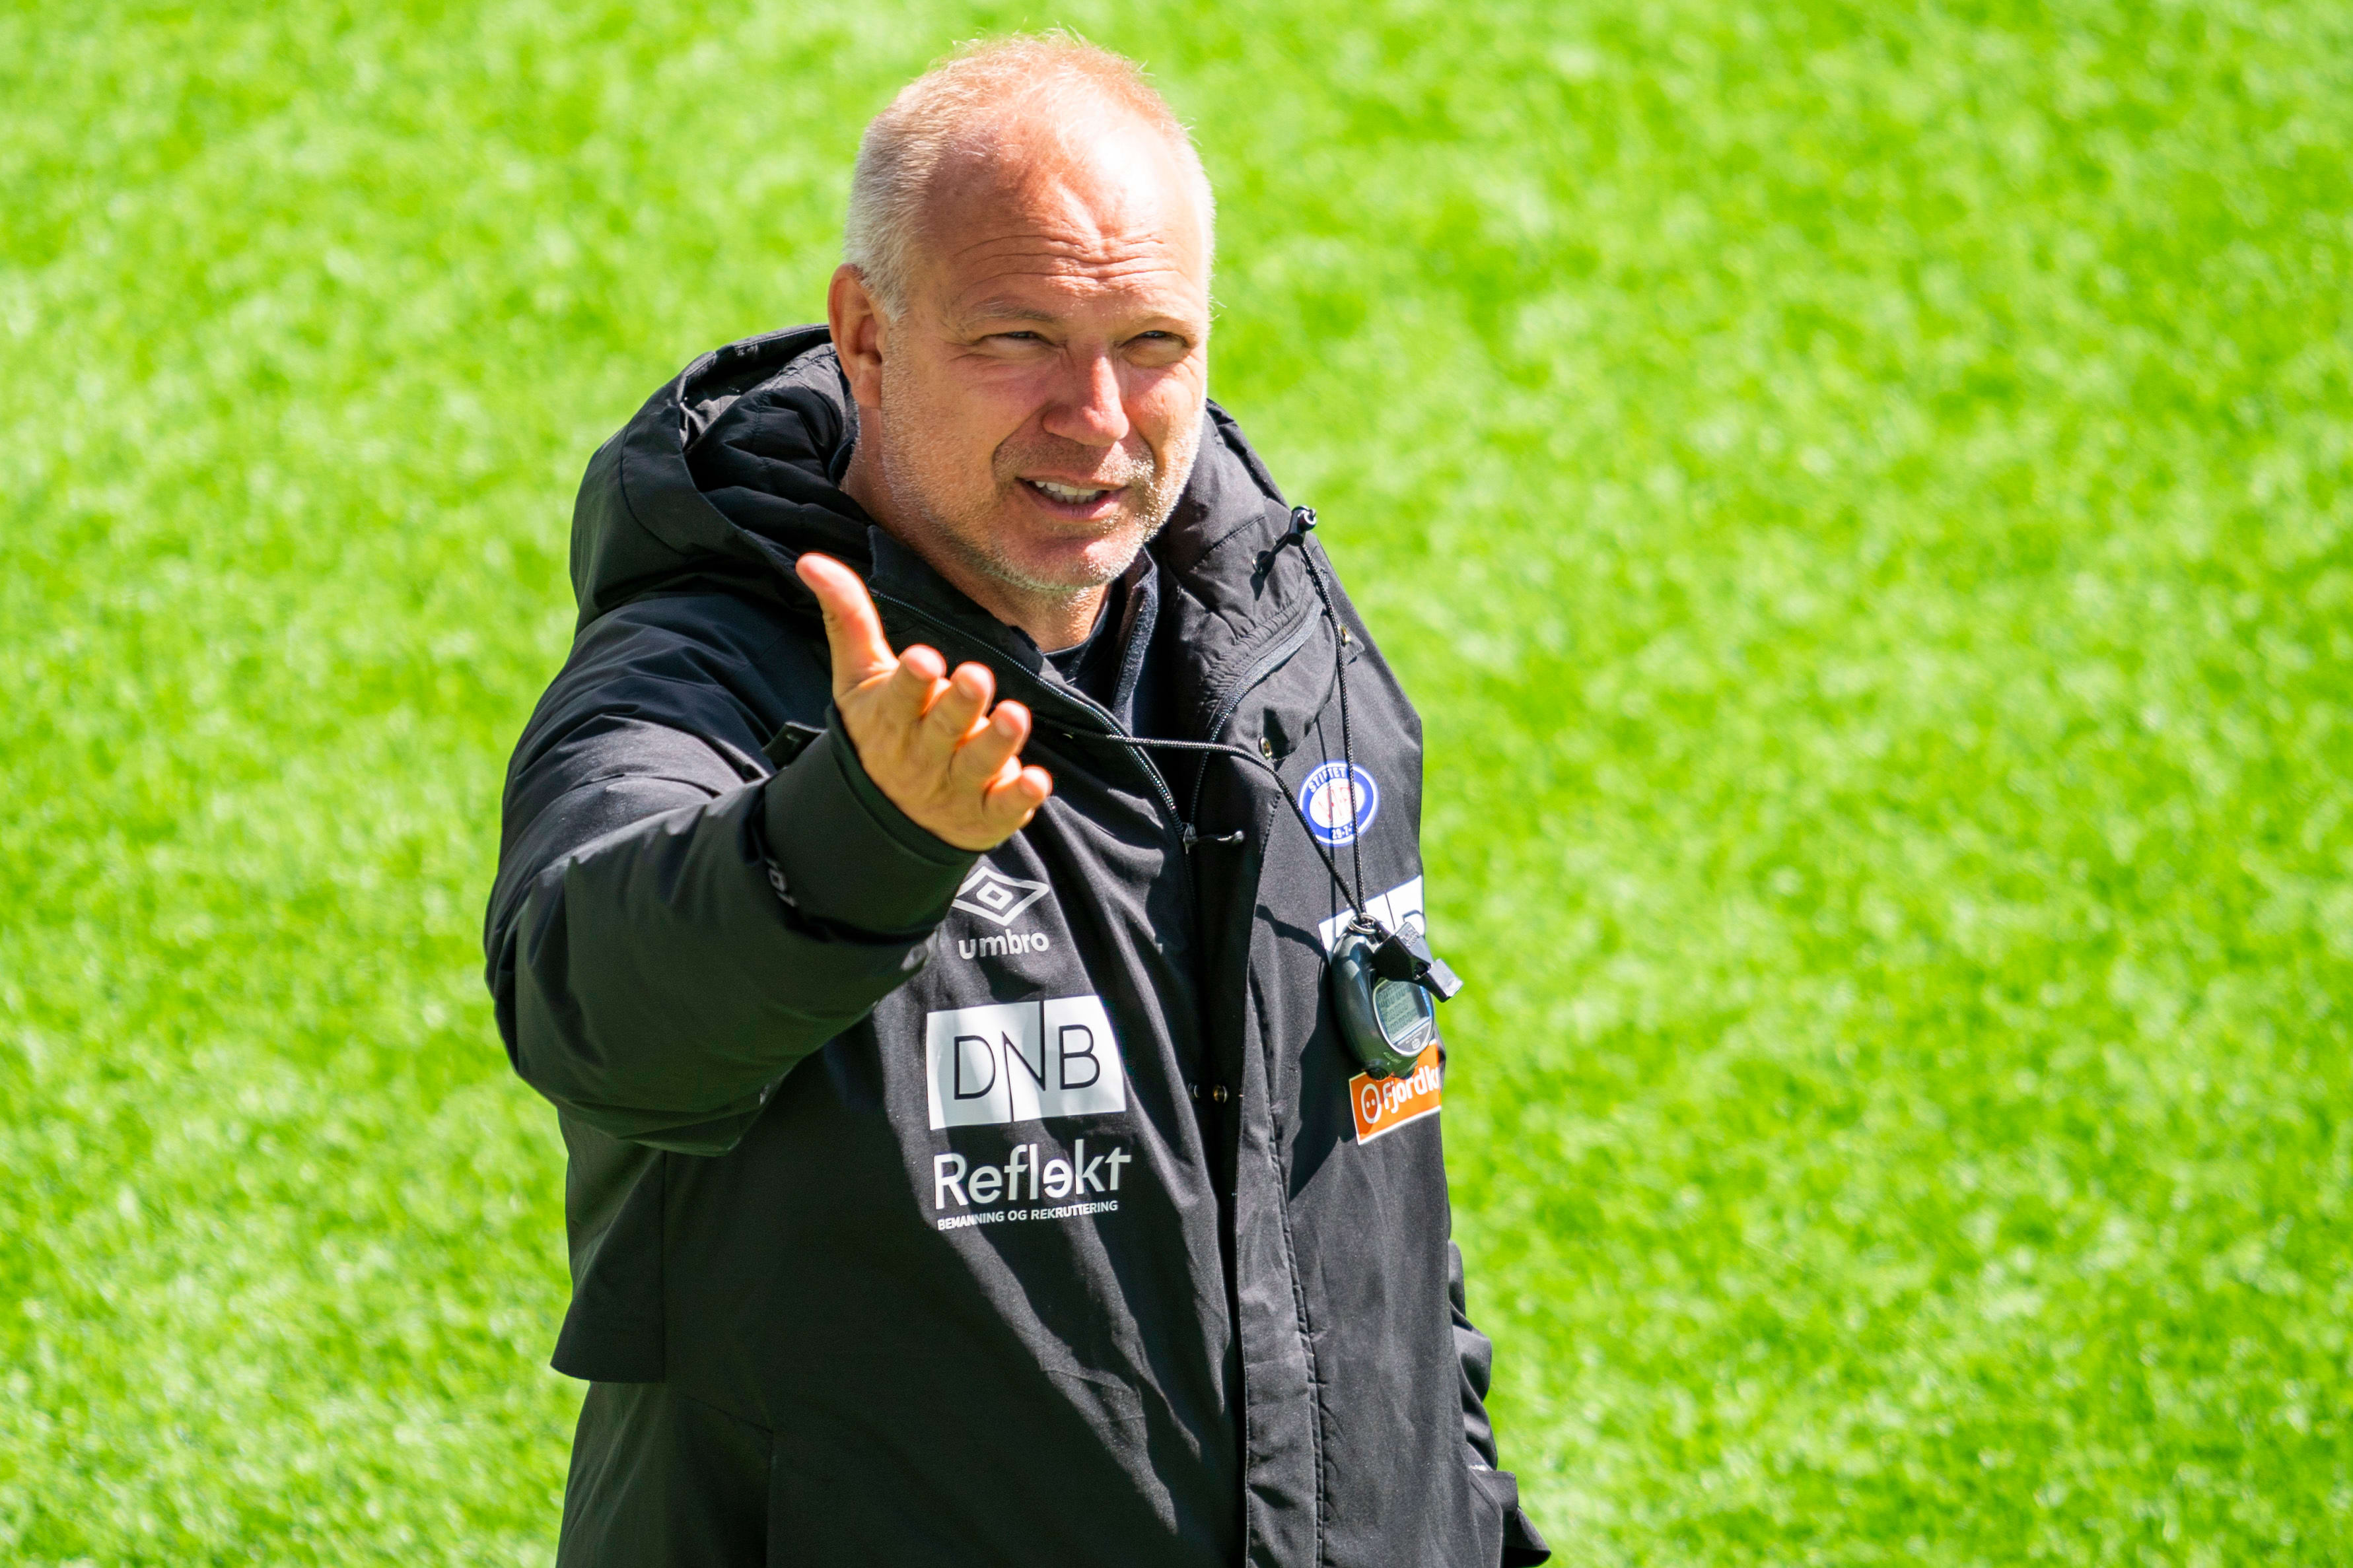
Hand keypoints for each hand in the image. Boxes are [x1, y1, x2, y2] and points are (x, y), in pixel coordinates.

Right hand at [794, 553, 1052, 851]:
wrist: (885, 819)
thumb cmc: (878, 729)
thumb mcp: (857, 678)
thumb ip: (847, 619)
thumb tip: (811, 559)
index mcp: (891, 717)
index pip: (900, 697)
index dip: (912, 680)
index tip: (925, 659)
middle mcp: (923, 754)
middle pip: (943, 728)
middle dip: (959, 703)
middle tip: (976, 676)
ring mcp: (955, 786)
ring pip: (978, 764)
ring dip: (998, 742)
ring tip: (1014, 715)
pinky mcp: (985, 814)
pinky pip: (1004, 807)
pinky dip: (1021, 796)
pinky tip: (1039, 780)